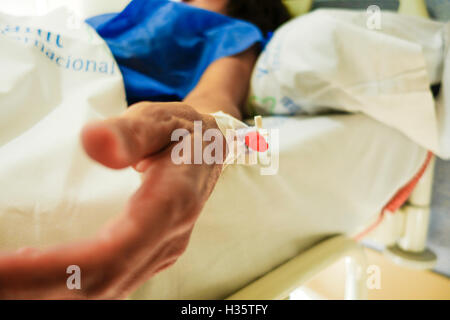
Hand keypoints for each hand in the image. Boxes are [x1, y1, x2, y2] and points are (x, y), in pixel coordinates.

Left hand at [0, 102, 223, 298]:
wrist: (210, 151)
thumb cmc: (183, 131)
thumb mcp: (160, 120)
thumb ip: (131, 132)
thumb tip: (92, 143)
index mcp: (172, 206)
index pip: (110, 253)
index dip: (56, 268)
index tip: (3, 268)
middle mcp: (167, 241)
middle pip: (99, 283)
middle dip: (36, 289)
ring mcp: (161, 254)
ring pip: (102, 292)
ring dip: (46, 293)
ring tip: (4, 282)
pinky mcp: (150, 258)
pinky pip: (107, 285)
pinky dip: (66, 289)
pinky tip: (34, 281)